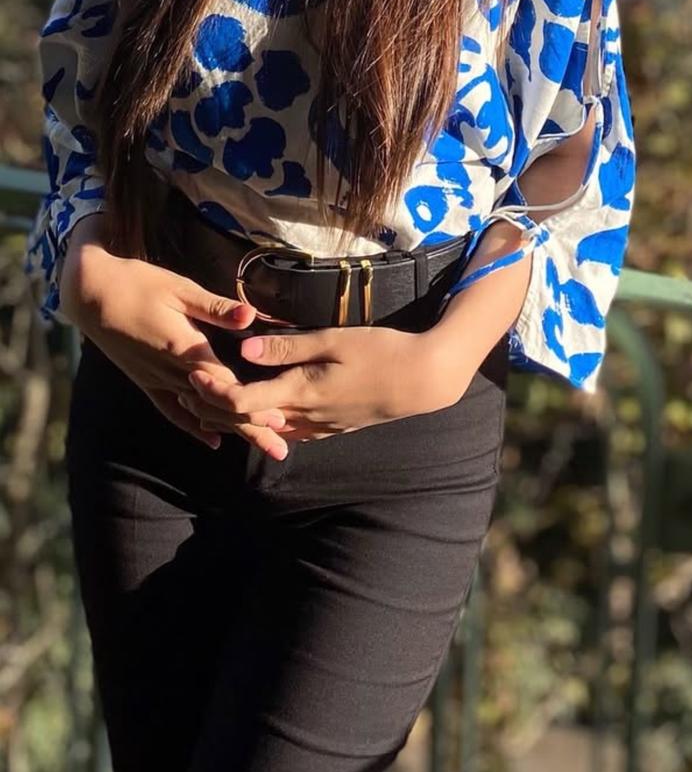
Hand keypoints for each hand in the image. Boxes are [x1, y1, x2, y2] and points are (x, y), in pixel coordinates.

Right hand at [59, 236, 290, 458]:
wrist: (90, 294)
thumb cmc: (138, 284)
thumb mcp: (179, 289)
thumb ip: (215, 308)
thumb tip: (251, 316)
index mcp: (184, 349)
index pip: (226, 386)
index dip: (253, 404)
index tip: (281, 421)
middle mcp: (172, 372)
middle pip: (217, 407)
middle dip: (251, 428)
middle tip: (280, 448)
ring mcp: (157, 380)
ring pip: (200, 413)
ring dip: (231, 429)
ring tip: (259, 445)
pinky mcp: (145, 381)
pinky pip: (171, 411)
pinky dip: (193, 427)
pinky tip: (212, 441)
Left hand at [177, 323, 463, 443]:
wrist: (422, 380)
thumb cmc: (380, 351)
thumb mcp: (333, 341)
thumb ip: (287, 348)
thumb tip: (245, 350)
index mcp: (302, 393)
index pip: (244, 402)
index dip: (214, 391)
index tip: (192, 372)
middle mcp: (306, 417)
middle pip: (250, 420)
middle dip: (215, 408)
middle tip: (188, 388)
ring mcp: (320, 426)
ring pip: (268, 428)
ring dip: (239, 417)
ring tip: (211, 402)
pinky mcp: (332, 426)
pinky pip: (290, 430)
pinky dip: (267, 422)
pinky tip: (259, 412)